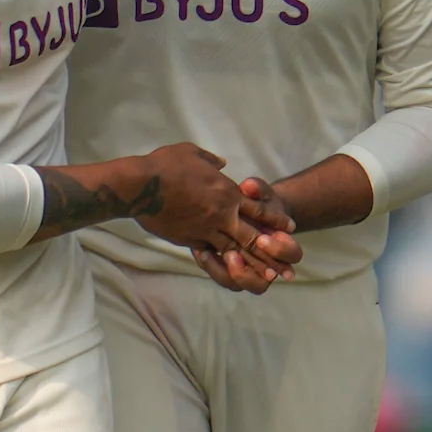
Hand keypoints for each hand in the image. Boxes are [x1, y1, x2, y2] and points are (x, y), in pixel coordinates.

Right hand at [139, 146, 300, 282]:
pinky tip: (235, 272)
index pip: (258, 208)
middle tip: (288, 267)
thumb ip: (211, 161)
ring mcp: (206, 228)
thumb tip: (220, 163)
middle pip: (253, 235)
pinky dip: (225, 263)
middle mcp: (221, 212)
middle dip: (272, 252)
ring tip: (269, 278)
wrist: (141, 185)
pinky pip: (211, 253)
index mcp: (227, 191)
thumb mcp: (191, 153)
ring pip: (235, 250)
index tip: (290, 228)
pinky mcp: (190, 239)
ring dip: (253, 264)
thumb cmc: (164, 165)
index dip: (275, 219)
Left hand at [190, 174, 302, 292]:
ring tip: (209, 255)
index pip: (291, 255)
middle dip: (248, 272)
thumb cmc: (259, 202)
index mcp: (283, 245)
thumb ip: (257, 189)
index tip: (263, 238)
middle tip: (231, 256)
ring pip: (239, 285)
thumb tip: (248, 186)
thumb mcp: (260, 192)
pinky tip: (200, 251)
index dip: (279, 250)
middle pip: (263, 283)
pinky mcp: (229, 270)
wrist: (249, 210)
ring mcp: (248, 271)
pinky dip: (212, 267)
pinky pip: (223, 278)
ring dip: (224, 273)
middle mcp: (267, 266)